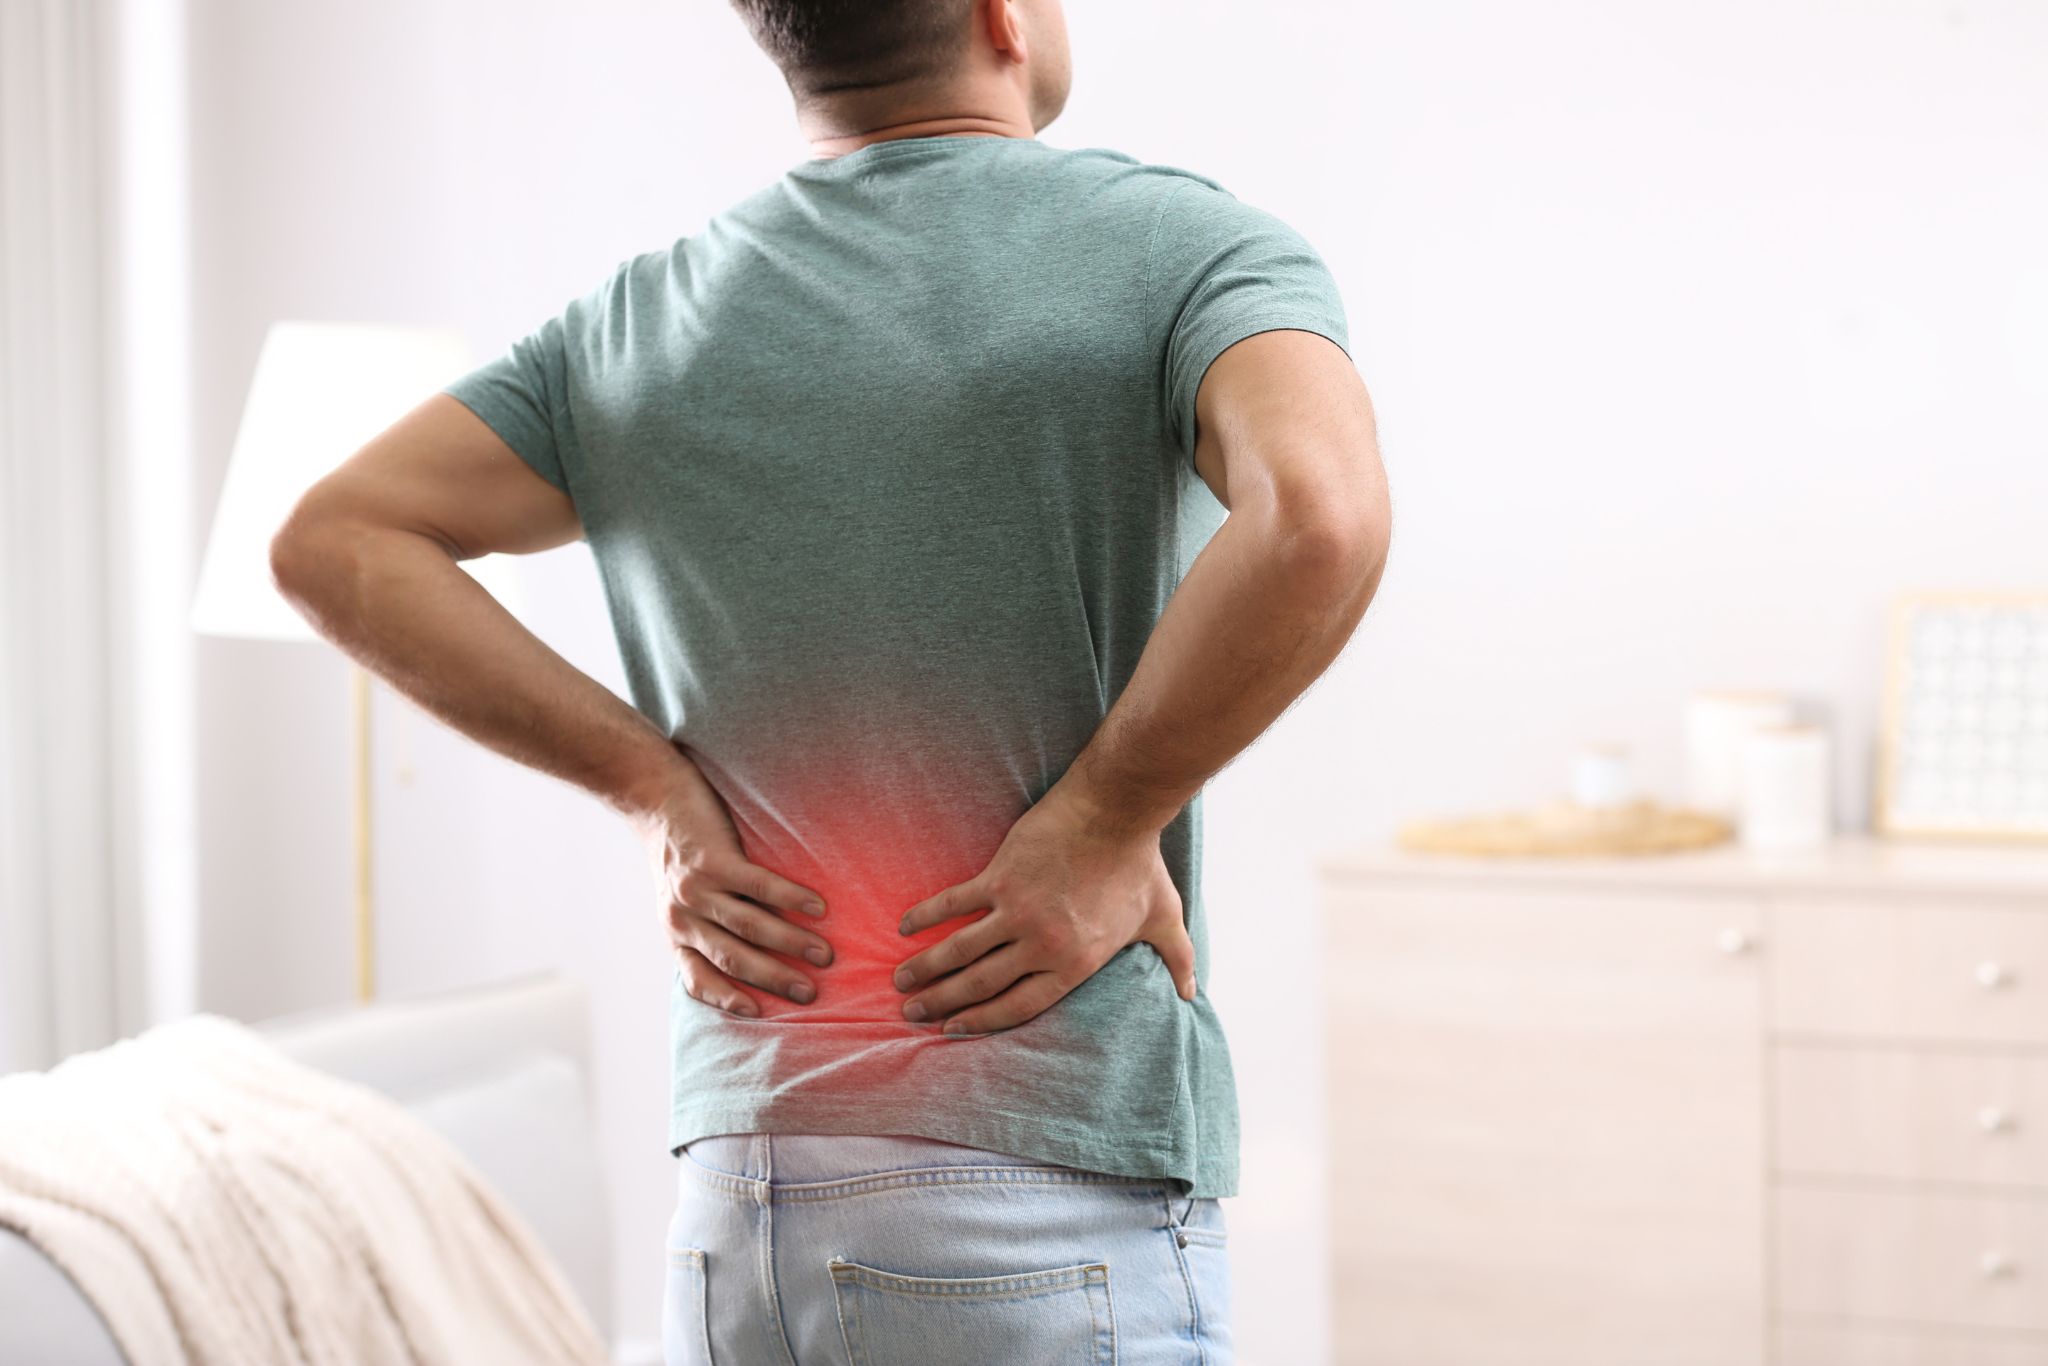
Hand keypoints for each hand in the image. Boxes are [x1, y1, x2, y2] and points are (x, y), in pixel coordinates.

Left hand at [629, 749, 830, 1016]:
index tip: (761, 1014)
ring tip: (825, 954)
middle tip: (811, 993)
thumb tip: (765, 954)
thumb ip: (709, 928)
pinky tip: (818, 908)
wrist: (655, 799)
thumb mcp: (680, 901)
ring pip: (749, 926)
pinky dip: (791, 899)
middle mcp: (683, 918)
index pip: (698, 980)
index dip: (728, 1000)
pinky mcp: (713, 859)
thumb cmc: (680, 853)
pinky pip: (758, 886)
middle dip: (775, 979)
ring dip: (790, 944)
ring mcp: (696, 889)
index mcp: (676, 934)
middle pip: (734, 959)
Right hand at [892, 784, 1197, 1034]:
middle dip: (941, 1004)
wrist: (1116, 811)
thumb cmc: (1140, 866)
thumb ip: (1177, 960)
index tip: (953, 1029)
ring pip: (959, 951)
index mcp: (1075, 964)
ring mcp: (1017, 911)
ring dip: (925, 969)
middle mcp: (1042, 945)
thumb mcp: (1164, 919)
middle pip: (980, 985)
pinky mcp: (1000, 877)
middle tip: (911, 1014)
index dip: (981, 1022)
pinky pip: (953, 903)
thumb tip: (1192, 994)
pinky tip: (904, 928)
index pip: (1019, 1006)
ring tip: (899, 984)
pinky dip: (926, 916)